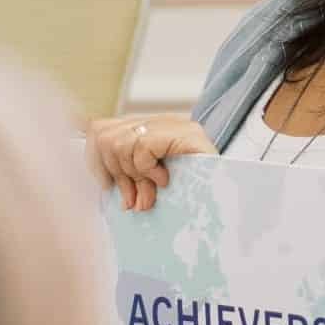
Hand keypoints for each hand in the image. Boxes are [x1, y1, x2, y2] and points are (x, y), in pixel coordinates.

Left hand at [86, 114, 214, 211]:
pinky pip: (143, 146)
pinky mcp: (188, 134)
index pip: (99, 129)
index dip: (95, 160)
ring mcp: (175, 125)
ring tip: (150, 192)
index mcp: (148, 128)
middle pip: (104, 136)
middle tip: (133, 199)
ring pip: (120, 142)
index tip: (106, 186)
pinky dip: (147, 168)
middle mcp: (160, 121)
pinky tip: (163, 180)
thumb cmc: (188, 198)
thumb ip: (125, 175)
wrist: (229, 203)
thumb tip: (100, 180)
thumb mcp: (146, 184)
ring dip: (132, 175)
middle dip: (115, 173)